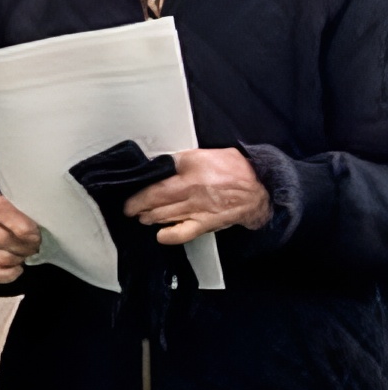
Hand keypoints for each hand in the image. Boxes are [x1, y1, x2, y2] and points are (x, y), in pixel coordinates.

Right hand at [0, 191, 41, 284]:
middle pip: (6, 241)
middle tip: (34, 248)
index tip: (38, 236)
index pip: (16, 225)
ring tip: (24, 254)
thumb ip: (23, 214)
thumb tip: (39, 235)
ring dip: (19, 259)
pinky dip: (8, 275)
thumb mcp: (10, 203)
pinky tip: (17, 269)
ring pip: (2, 258)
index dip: (32, 234)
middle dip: (26, 248)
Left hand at [124, 147, 269, 244]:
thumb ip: (184, 160)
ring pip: (163, 214)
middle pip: (155, 197)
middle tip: (130, 207)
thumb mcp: (207, 153)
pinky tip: (160, 234)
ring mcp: (197, 207)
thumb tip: (163, 164)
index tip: (133, 189)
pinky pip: (182, 232)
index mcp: (191, 167)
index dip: (140, 187)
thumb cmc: (235, 169)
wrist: (258, 188)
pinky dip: (168, 235)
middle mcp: (191, 188)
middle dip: (137, 204)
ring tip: (142, 216)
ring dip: (148, 217)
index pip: (157, 178)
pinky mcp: (205, 223)